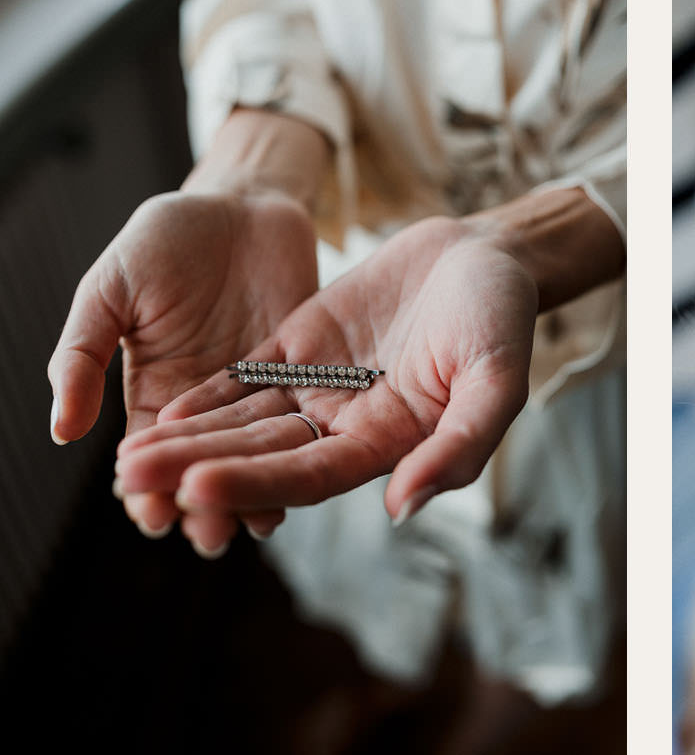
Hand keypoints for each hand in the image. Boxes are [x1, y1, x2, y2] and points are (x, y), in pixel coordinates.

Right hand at [48, 190, 318, 548]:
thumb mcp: (109, 289)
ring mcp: (259, 394)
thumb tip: (61, 432)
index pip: (149, 458)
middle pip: (205, 471)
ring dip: (252, 495)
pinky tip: (304, 481)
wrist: (243, 201)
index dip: (147, 490)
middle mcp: (207, 406)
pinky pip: (302, 425)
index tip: (150, 513)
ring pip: (255, 461)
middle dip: (202, 508)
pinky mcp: (306, 376)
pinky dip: (299, 454)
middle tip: (206, 535)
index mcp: (154, 393)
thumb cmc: (166, 238)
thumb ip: (82, 354)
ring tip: (256, 524)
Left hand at [115, 214, 537, 526]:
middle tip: (130, 480)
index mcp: (390, 443)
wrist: (487, 253)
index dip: (254, 482)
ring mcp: (321, 386)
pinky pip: (245, 377)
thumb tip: (400, 508)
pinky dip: (205, 396)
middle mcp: (346, 424)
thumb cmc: (503, 319)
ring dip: (187, 439)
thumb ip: (459, 446)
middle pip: (261, 455)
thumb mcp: (499, 382)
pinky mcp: (301, 346)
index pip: (310, 475)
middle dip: (196, 468)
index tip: (196, 486)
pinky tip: (159, 411)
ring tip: (124, 457)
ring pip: (244, 421)